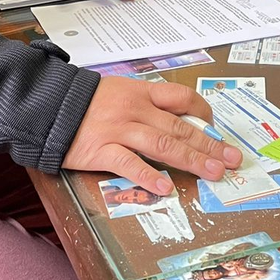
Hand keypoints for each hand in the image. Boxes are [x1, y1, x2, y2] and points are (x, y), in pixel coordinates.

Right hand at [63, 78, 243, 194]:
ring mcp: (120, 130)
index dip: (202, 113)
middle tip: (232, 160)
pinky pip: (129, 164)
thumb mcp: (119, 91)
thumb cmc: (84, 101)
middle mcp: (136, 109)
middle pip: (180, 127)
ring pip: (163, 145)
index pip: (181, 98)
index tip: (216, 127)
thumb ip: (145, 105)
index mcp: (141, 92)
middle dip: (210, 145)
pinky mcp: (102, 150)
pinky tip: (165, 188)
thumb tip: (175, 120)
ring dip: (192, 160)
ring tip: (213, 173)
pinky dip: (148, 177)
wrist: (47, 105)